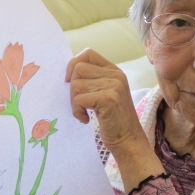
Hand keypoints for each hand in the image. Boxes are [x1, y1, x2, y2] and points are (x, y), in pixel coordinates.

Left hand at [65, 49, 163, 191]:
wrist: (128, 141)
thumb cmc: (112, 120)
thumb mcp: (105, 94)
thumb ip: (92, 81)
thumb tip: (66, 74)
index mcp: (114, 71)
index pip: (88, 53)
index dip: (73, 64)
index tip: (70, 82)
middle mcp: (115, 75)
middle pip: (78, 68)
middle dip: (72, 88)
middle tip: (79, 104)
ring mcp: (114, 86)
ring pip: (76, 84)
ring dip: (74, 102)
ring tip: (84, 113)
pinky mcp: (109, 99)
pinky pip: (79, 99)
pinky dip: (77, 111)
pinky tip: (86, 119)